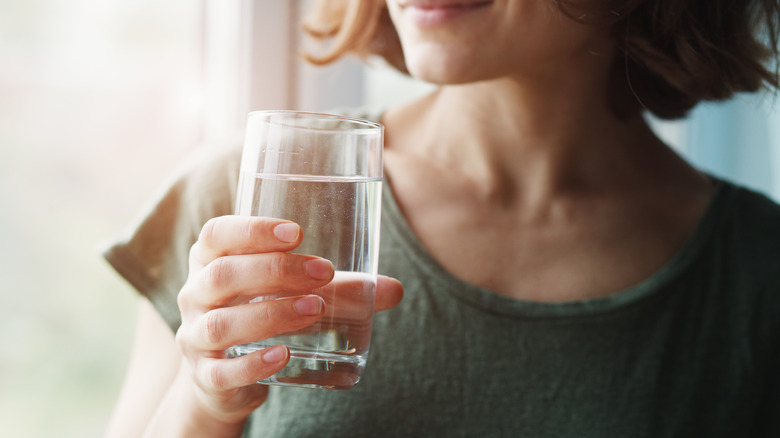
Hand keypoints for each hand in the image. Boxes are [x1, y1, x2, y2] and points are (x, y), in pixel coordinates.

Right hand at [173, 215, 402, 427]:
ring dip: (270, 314)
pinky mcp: (206, 376)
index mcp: (210, 262)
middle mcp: (195, 295)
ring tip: (314, 309)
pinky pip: (222, 371)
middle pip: (222, 275)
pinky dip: (253, 364)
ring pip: (222, 323)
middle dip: (274, 270)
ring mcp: (196, 338)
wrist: (224, 377)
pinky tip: (284, 355)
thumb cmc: (261, 315)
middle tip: (322, 272)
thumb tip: (393, 289)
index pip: (217, 234)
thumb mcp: (292, 294)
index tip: (297, 232)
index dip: (251, 230)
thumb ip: (339, 289)